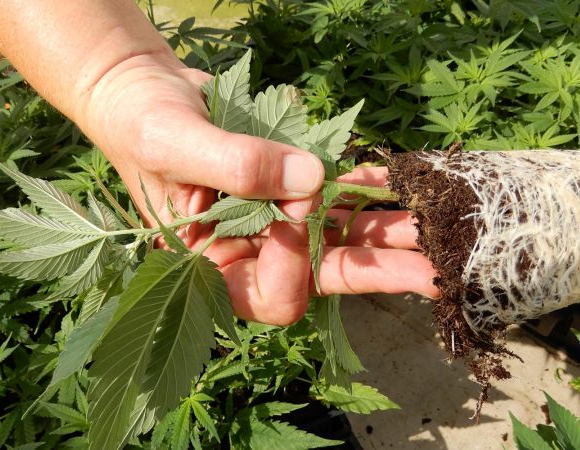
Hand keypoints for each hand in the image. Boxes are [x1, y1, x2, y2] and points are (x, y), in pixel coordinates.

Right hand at [80, 57, 439, 324]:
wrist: (144, 88)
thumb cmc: (138, 121)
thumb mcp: (173, 142)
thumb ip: (237, 165)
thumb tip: (313, 181)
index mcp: (208, 266)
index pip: (268, 293)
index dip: (293, 259)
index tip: (293, 204)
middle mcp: (247, 253)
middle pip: (320, 278)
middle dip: (378, 273)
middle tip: (435, 273)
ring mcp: (273, 223)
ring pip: (339, 240)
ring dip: (387, 233)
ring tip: (441, 227)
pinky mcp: (290, 191)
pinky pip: (336, 200)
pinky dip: (364, 190)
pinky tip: (394, 181)